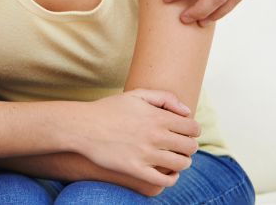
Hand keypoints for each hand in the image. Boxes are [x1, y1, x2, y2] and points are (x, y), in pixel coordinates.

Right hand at [73, 89, 199, 189]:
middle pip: (190, 147)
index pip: (193, 128)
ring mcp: (146, 154)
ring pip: (181, 164)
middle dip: (189, 146)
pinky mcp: (136, 170)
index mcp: (157, 117)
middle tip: (180, 146)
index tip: (185, 132)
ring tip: (174, 158)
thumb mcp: (135, 95)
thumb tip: (187, 112)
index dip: (193, 130)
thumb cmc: (108, 109)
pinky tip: (168, 172)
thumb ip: (164, 98)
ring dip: (182, 162)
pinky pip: (165, 180)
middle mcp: (155, 136)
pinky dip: (172, 178)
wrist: (82, 127)